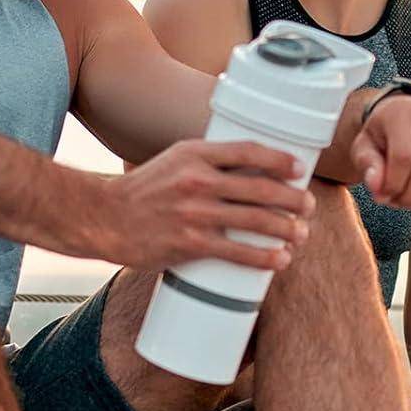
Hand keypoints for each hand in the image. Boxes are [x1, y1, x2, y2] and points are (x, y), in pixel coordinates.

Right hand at [105, 139, 314, 272]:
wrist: (103, 217)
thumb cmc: (142, 192)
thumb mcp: (172, 162)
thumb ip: (205, 163)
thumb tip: (248, 171)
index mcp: (193, 154)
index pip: (248, 151)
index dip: (280, 160)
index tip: (299, 169)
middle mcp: (196, 180)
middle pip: (261, 189)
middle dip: (294, 199)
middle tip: (308, 207)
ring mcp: (194, 213)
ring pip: (256, 221)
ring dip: (288, 229)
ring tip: (301, 234)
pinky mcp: (189, 243)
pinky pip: (238, 252)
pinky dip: (265, 257)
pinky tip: (280, 259)